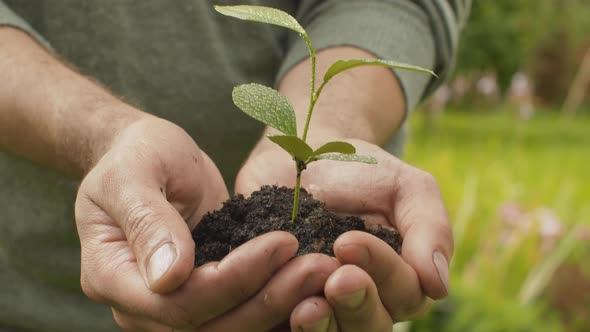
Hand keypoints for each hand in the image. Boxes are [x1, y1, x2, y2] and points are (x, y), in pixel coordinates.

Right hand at [75, 117, 340, 330]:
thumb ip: (147, 222)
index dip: (234, 279)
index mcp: (112, 276)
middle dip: (269, 298)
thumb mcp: (133, 174)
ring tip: (325, 270)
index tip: (282, 242)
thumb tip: (169, 277)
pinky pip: (241, 311)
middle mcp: (141, 305)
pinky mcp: (204, 295)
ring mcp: (172, 306)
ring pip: (231, 327)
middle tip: (321, 265)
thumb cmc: (135, 155)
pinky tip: (313, 282)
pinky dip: (278, 302)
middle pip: (210, 326)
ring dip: (281, 304)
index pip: (178, 302)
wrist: (146, 156)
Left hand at [236, 138, 452, 330]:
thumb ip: (430, 230)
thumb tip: (440, 286)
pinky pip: (282, 325)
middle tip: (336, 278)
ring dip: (322, 326)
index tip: (349, 241)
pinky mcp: (280, 300)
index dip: (383, 273)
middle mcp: (363, 298)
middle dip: (356, 305)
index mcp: (399, 278)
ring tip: (304, 309)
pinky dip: (281, 320)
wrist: (301, 154)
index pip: (404, 295)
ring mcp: (320, 301)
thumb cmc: (361, 170)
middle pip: (370, 326)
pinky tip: (272, 303)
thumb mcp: (406, 187)